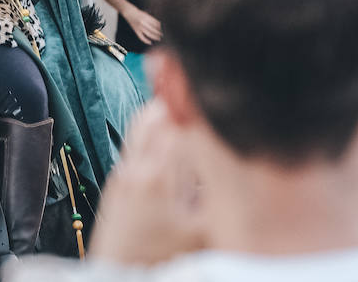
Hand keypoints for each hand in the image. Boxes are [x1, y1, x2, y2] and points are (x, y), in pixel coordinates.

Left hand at [91, 99, 205, 264]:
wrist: (117, 278)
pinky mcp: (116, 182)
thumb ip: (220, 198)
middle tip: (201, 94)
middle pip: (155, 115)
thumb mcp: (202, 234)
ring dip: (163, 114)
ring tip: (187, 109)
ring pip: (141, 125)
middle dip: (178, 103)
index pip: (178, 123)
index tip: (214, 100)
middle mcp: (137, 167)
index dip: (197, 108)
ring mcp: (123, 173)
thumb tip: (241, 172)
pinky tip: (170, 139)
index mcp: (159, 176)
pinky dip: (152, 132)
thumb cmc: (159, 261)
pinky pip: (135, 144)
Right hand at [124, 6, 162, 45]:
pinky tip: (150, 42)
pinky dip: (146, 41)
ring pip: (149, 34)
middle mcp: (143, 22)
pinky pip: (141, 37)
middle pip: (154, 29)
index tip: (164, 29)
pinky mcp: (136, 30)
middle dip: (159, 33)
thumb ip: (152, 19)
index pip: (156, 23)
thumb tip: (160, 26)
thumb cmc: (139, 13)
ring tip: (159, 38)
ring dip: (155, 37)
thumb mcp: (146, 13)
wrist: (129, 12)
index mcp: (147, 17)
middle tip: (163, 35)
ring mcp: (139, 27)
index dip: (161, 27)